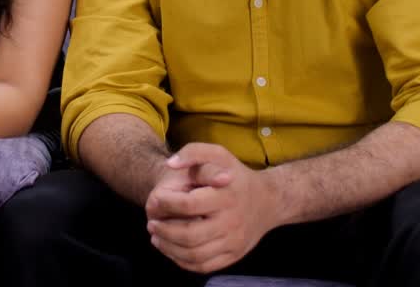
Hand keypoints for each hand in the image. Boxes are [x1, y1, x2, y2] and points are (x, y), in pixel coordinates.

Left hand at [145, 142, 278, 273]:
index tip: (156, 199)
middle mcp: (232, 221)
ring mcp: (233, 241)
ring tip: (157, 238)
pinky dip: (183, 262)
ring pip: (194, 255)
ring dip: (169, 248)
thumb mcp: (218, 154)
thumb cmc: (236, 176)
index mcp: (226, 195)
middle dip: (164, 231)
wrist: (268, 201)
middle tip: (151, 225)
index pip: (189, 204)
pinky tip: (172, 249)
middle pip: (190, 235)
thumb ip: (193, 152)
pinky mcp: (233, 255)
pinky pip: (204, 266)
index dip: (167, 203)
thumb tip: (170, 164)